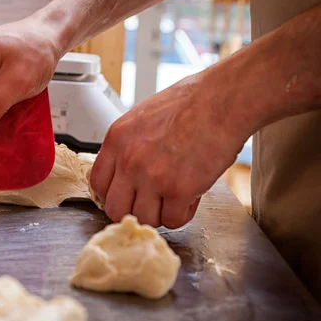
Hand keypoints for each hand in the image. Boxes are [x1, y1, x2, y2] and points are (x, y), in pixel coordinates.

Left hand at [90, 74, 247, 227]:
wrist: (223, 100)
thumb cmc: (190, 104)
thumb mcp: (141, 118)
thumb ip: (127, 146)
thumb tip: (122, 172)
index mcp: (117, 140)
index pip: (97, 184)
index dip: (113, 195)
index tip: (125, 196)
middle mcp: (129, 160)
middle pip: (115, 209)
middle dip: (133, 210)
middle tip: (150, 202)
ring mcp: (153, 177)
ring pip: (145, 219)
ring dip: (161, 213)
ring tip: (175, 196)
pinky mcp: (179, 190)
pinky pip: (173, 220)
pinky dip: (184, 213)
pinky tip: (191, 196)